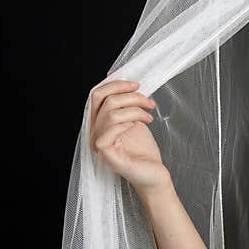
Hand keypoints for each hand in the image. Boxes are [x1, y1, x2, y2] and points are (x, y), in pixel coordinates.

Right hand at [89, 79, 170, 194]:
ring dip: (135, 109)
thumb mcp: (134, 118)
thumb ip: (124, 101)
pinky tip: (140, 125)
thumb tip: (114, 75)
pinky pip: (110, 130)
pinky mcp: (106, 154)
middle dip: (128, 95)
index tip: (137, 85)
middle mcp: (94, 132)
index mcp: (98, 122)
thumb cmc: (144, 149)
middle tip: (148, 101)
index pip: (96, 95)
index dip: (116, 85)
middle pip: (102, 99)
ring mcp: (98, 143)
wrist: (154, 173)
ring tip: (149, 116)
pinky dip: (128, 122)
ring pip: (111, 113)